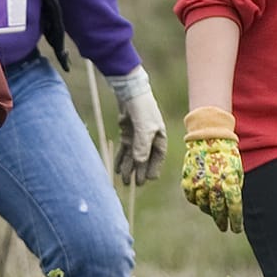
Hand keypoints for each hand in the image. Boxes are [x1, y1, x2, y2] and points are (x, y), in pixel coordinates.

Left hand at [107, 69, 167, 185]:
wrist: (129, 91)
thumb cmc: (142, 107)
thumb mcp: (144, 127)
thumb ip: (142, 145)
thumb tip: (139, 162)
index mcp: (159, 136)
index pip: (158, 157)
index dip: (153, 168)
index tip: (147, 180)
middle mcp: (149, 138)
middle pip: (144, 158)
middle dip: (139, 171)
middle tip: (135, 185)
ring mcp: (137, 136)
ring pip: (133, 156)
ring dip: (129, 168)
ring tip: (124, 181)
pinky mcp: (127, 133)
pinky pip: (124, 150)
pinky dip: (120, 159)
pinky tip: (117, 169)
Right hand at [180, 106, 241, 233]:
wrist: (208, 138)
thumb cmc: (226, 155)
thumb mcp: (237, 171)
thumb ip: (234, 189)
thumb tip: (231, 207)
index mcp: (229, 181)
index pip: (234, 207)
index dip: (236, 221)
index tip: (236, 229)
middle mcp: (213, 184)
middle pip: (218, 210)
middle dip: (222, 221)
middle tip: (224, 227)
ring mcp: (199, 183)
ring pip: (204, 206)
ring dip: (210, 211)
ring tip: (214, 211)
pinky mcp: (187, 181)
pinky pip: (192, 198)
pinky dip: (197, 200)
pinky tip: (202, 199)